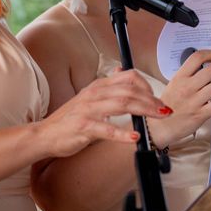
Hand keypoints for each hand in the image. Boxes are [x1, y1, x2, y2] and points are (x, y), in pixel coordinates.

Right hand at [39, 70, 169, 157]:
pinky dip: (122, 133)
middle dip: (151, 100)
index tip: (156, 99)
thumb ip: (108, 87)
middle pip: (130, 91)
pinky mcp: (83, 127)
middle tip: (165, 110)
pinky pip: (106, 129)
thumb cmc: (69, 119)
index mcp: (98, 86)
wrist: (45, 134)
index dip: (146, 86)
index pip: (128, 77)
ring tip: (158, 117)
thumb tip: (122, 72)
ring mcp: (88, 110)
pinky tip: (134, 137)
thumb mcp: (90, 98)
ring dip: (144, 110)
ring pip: (122, 104)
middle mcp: (94, 94)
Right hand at [147, 49, 210, 147]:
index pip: (196, 58)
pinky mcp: (200, 115)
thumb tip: (204, 68)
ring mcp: (194, 102)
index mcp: (179, 78)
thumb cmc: (167, 106)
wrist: (159, 127)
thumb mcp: (172, 85)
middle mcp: (187, 88)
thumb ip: (187, 76)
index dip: (208, 54)